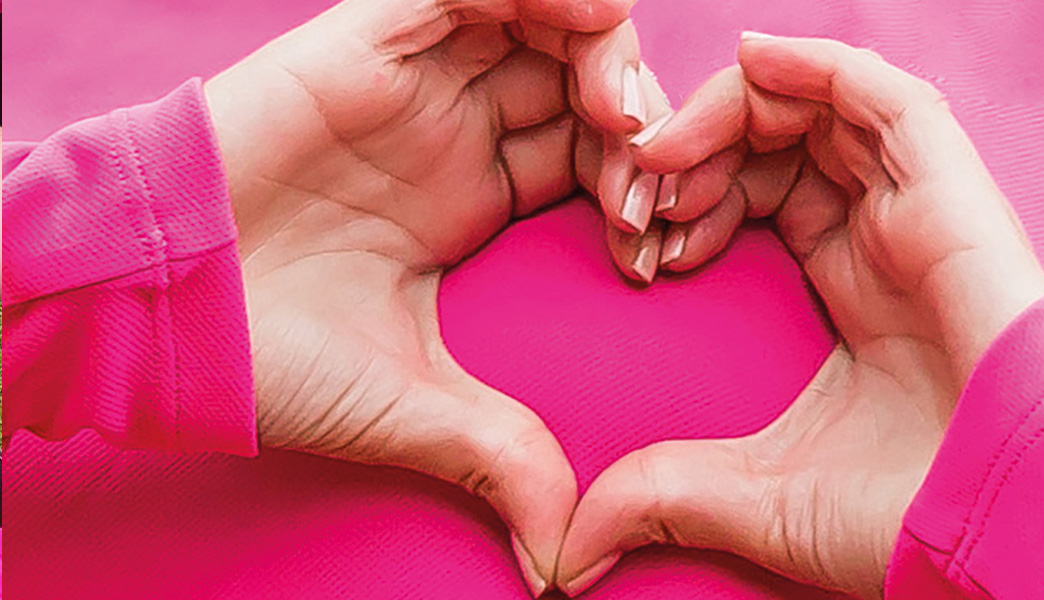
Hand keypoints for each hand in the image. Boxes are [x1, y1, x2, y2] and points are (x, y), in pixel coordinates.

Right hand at [202, 0, 663, 593]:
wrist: (153, 309)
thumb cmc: (267, 353)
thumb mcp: (411, 404)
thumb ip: (499, 455)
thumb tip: (561, 557)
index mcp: (468, 196)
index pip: (585, 158)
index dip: (637, 189)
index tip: (652, 249)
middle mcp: (449, 129)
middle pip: (576, 84)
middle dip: (635, 124)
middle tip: (652, 183)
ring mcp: (414, 80)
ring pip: (536, 24)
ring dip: (602, 58)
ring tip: (626, 118)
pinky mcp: (368, 40)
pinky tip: (589, 22)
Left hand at [555, 35, 1043, 598]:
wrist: (1000, 527)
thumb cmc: (903, 514)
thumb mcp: (754, 496)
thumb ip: (662, 495)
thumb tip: (570, 548)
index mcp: (845, 288)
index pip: (755, 200)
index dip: (686, 199)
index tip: (630, 232)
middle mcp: (879, 238)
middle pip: (775, 149)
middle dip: (692, 155)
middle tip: (634, 189)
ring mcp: (916, 211)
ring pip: (819, 114)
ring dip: (728, 115)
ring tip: (663, 147)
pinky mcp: (951, 193)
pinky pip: (886, 98)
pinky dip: (817, 68)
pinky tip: (749, 61)